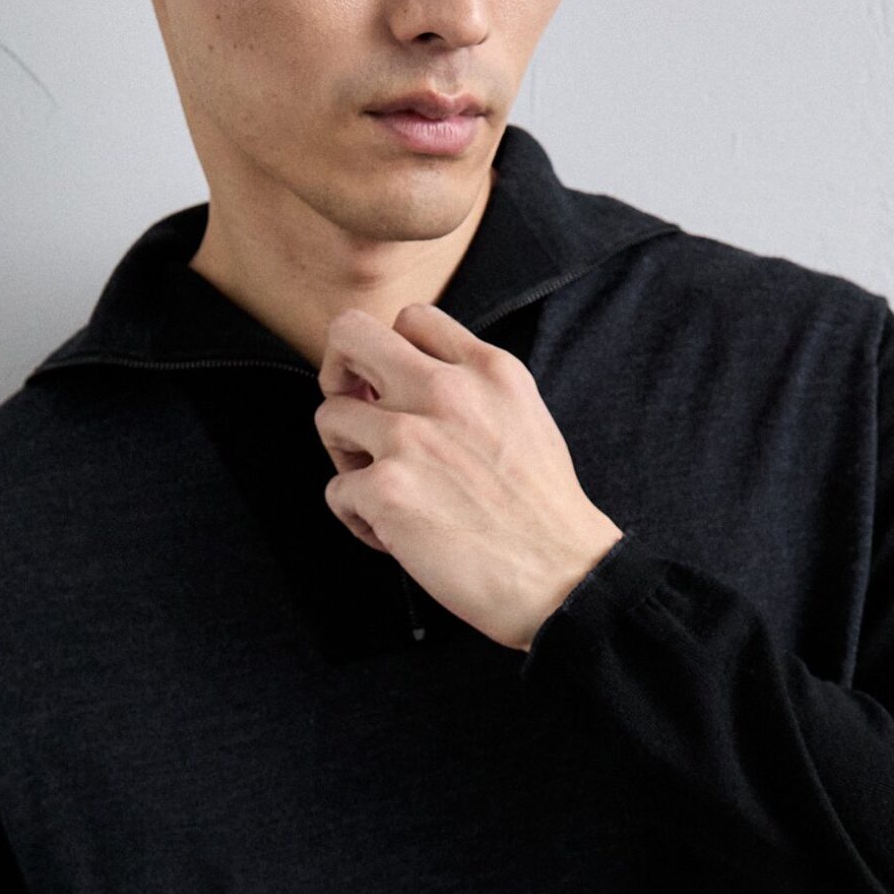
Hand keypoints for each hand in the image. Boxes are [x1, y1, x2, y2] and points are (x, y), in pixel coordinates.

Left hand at [314, 302, 623, 652]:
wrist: (563, 576)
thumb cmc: (544, 512)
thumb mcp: (526, 417)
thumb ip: (475, 390)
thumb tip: (415, 387)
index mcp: (487, 368)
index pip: (410, 318)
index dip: (390, 354)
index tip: (395, 391)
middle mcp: (445, 390)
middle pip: (349, 334)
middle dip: (339, 374)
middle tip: (357, 417)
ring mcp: (410, 437)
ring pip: (330, 417)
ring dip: (346, 456)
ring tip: (381, 490)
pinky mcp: (386, 490)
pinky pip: (336, 491)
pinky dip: (357, 518)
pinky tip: (393, 536)